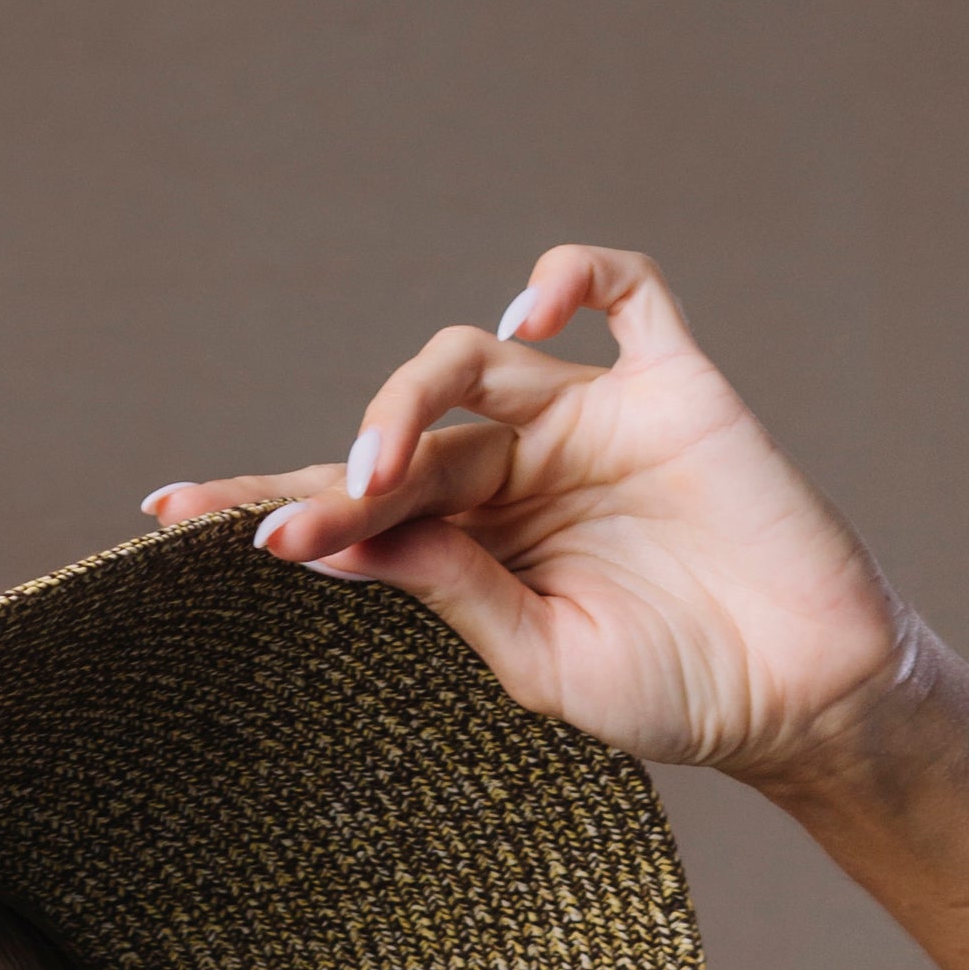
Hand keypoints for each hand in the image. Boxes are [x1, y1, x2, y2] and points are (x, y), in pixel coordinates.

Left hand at [145, 244, 909, 783]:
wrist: (800, 694)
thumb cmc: (673, 693)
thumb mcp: (539, 662)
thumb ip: (452, 590)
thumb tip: (350, 539)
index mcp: (474, 541)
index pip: (351, 507)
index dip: (264, 498)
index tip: (169, 510)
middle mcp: (520, 467)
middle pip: (401, 432)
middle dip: (337, 472)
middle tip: (306, 528)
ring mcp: (592, 418)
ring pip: (476, 358)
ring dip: (410, 399)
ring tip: (384, 470)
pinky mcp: (673, 387)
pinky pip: (622, 291)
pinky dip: (568, 275)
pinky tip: (527, 311)